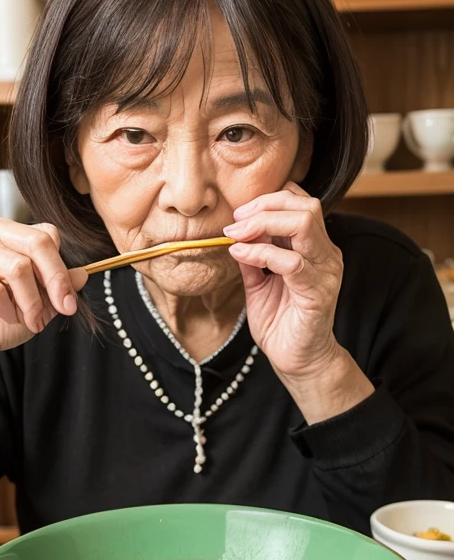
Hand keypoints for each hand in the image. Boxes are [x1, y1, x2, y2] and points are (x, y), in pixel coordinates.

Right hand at [0, 219, 86, 368]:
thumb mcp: (39, 305)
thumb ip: (59, 288)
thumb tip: (84, 274)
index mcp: (8, 233)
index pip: (46, 235)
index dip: (61, 269)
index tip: (68, 301)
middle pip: (35, 243)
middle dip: (54, 281)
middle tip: (60, 309)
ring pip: (15, 267)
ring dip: (29, 302)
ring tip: (29, 321)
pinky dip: (4, 309)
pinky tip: (3, 317)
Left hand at [224, 183, 373, 422]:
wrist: (296, 360)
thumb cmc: (281, 321)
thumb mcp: (259, 282)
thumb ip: (252, 256)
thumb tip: (234, 233)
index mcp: (314, 246)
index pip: (301, 201)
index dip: (268, 199)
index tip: (239, 215)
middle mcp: (326, 254)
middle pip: (305, 205)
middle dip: (265, 206)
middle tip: (236, 221)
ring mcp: (325, 271)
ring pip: (303, 224)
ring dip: (263, 223)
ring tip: (237, 235)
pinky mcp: (318, 292)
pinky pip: (291, 262)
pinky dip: (260, 253)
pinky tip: (240, 255)